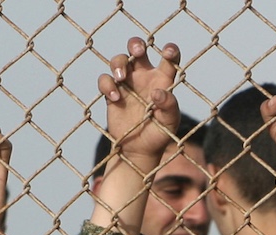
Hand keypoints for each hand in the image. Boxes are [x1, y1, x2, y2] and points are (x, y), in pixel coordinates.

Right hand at [97, 39, 182, 169]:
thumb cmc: (159, 134)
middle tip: (137, 51)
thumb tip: (159, 93)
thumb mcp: (170, 123)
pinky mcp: (112, 92)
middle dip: (136, 44)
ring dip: (119, 63)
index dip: (170, 50)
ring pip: (119, 59)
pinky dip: (108, 85)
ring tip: (122, 77)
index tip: (168, 52)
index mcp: (163, 80)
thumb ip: (169, 107)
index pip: (169, 59)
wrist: (139, 150)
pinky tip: (116, 98)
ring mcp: (127, 83)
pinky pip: (105, 79)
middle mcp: (144, 77)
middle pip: (138, 49)